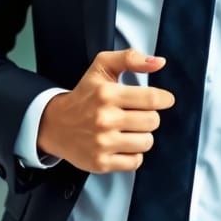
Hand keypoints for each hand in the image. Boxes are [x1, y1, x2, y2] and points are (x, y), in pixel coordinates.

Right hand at [36, 48, 173, 172]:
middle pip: (152, 121)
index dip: (164, 99)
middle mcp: (104, 119)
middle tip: (137, 114)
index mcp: (107, 94)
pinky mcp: (101, 163)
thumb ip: (130, 58)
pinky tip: (122, 145)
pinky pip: (135, 161)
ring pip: (147, 142)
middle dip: (149, 117)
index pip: (151, 98)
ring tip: (129, 130)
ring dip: (142, 136)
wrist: (56, 124)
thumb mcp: (102, 67)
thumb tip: (160, 62)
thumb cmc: (84, 94)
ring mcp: (102, 143)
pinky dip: (133, 154)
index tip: (164, 99)